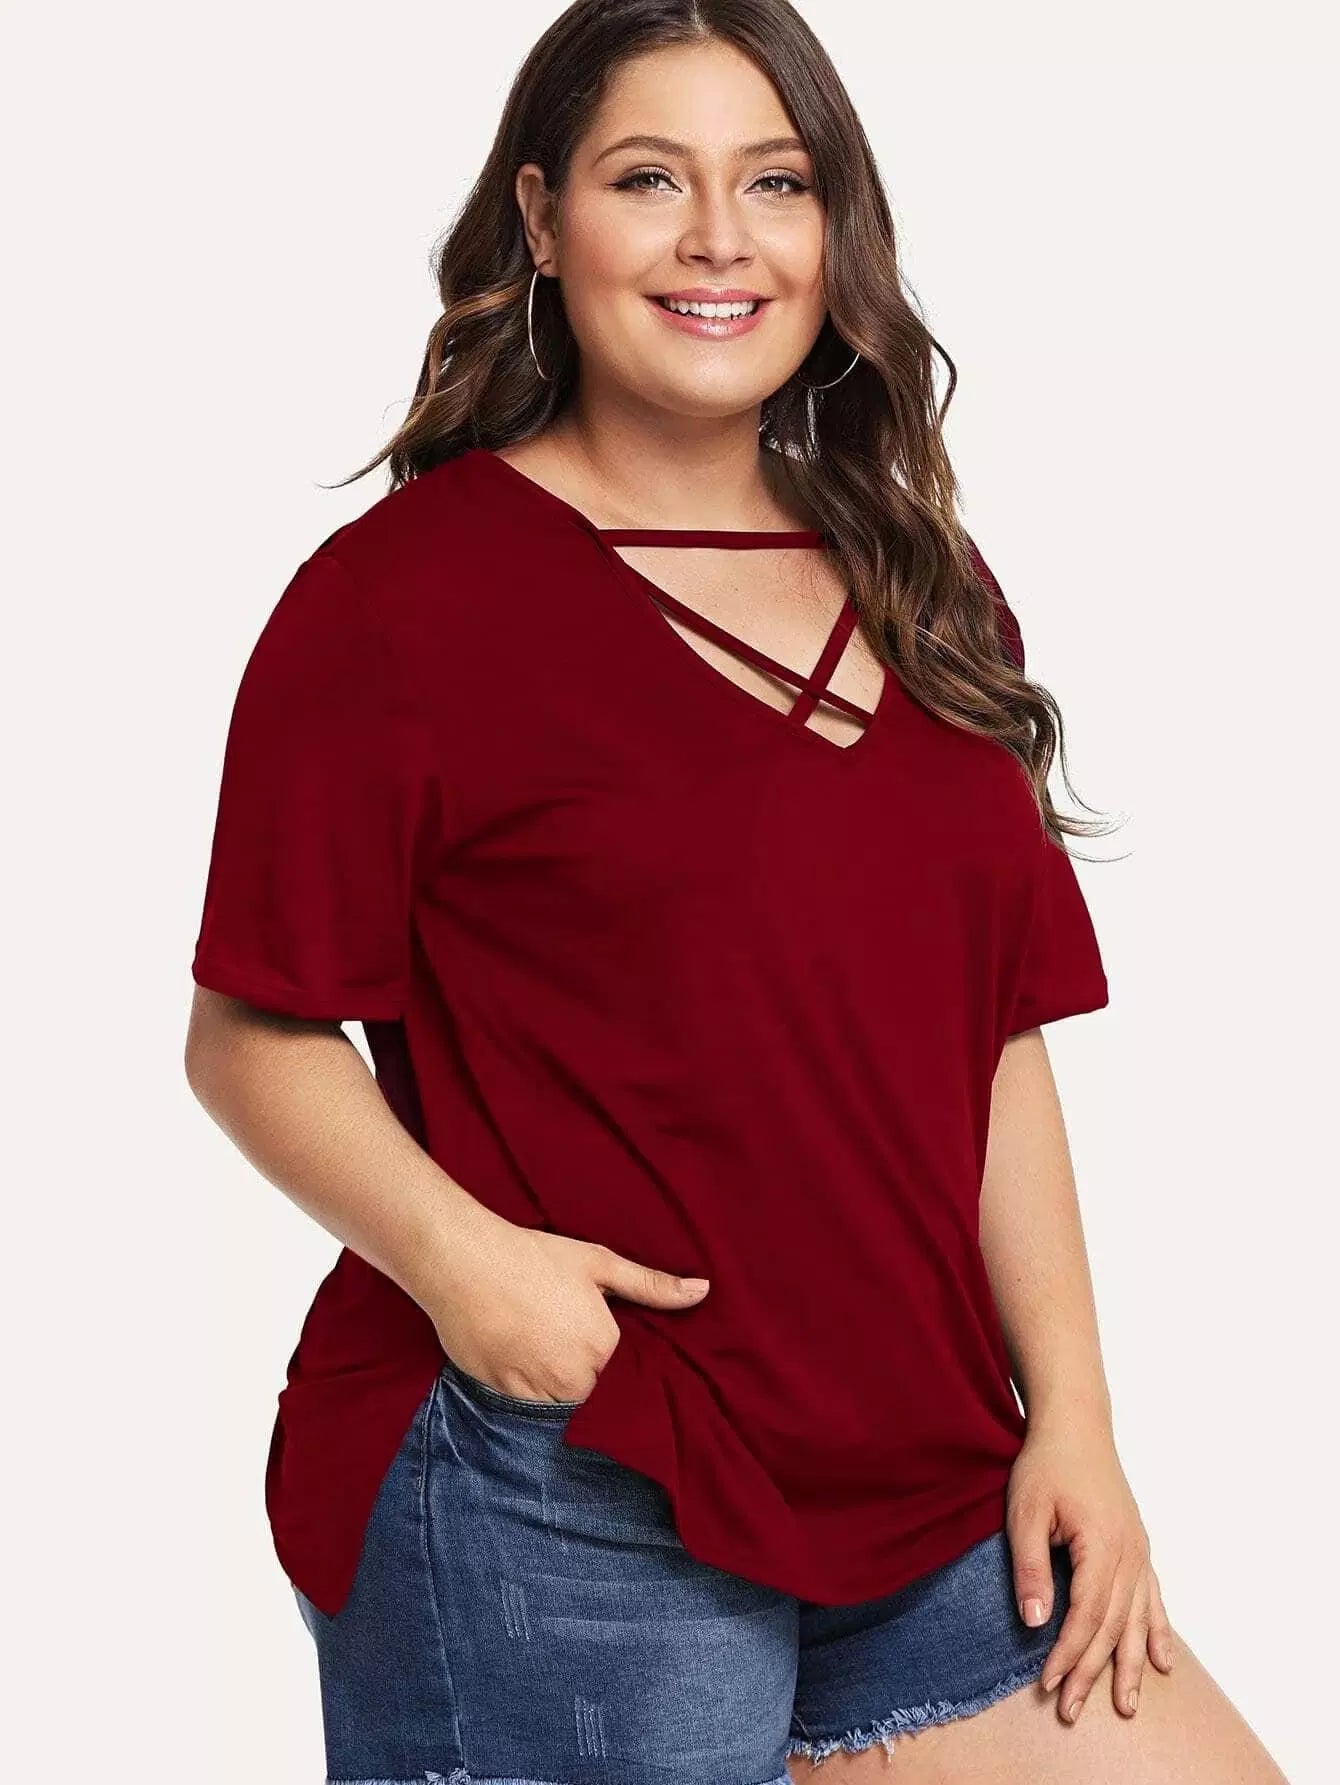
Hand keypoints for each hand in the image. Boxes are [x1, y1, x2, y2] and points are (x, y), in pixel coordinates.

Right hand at [425, 1219, 710, 1403]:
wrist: (463, 1260)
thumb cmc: (534, 1257)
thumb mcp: (598, 1263)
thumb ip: (652, 1285)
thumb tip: (704, 1291)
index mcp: (603, 1346)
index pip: (618, 1369)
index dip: (602, 1350)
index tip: (583, 1330)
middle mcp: (573, 1377)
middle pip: (590, 1391)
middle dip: (579, 1370)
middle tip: (552, 1330)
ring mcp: (534, 1390)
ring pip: (558, 1405)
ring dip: (551, 1384)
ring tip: (531, 1341)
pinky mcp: (501, 1396)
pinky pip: (524, 1409)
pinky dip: (522, 1390)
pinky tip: (512, 1353)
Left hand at [1006, 1417, 1175, 1722]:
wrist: (1076, 1425)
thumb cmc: (1047, 1464)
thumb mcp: (1025, 1512)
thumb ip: (1031, 1567)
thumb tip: (1034, 1622)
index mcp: (1102, 1547)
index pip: (1086, 1617)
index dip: (1067, 1654)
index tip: (1047, 1685)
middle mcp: (1130, 1555)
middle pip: (1113, 1627)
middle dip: (1092, 1672)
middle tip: (1072, 1711)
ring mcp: (1139, 1552)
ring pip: (1138, 1620)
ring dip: (1131, 1665)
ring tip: (1127, 1705)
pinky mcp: (1138, 1547)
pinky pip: (1154, 1599)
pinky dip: (1158, 1632)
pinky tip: (1163, 1662)